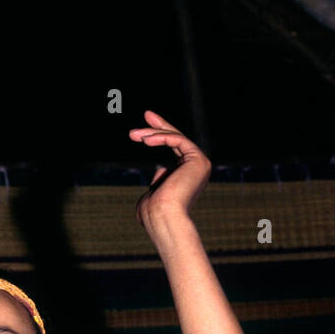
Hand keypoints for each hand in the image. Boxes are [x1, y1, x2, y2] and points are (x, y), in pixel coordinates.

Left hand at [129, 109, 210, 236]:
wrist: (163, 218)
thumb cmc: (154, 212)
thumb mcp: (154, 192)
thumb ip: (159, 179)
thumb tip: (161, 167)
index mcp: (188, 174)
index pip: (174, 148)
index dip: (159, 135)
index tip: (143, 129)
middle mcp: (197, 167)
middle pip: (177, 139)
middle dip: (159, 126)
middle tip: (146, 114)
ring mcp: (200, 163)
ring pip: (176, 138)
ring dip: (154, 133)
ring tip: (134, 134)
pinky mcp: (198, 160)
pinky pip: (178, 140)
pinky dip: (161, 138)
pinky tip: (146, 141)